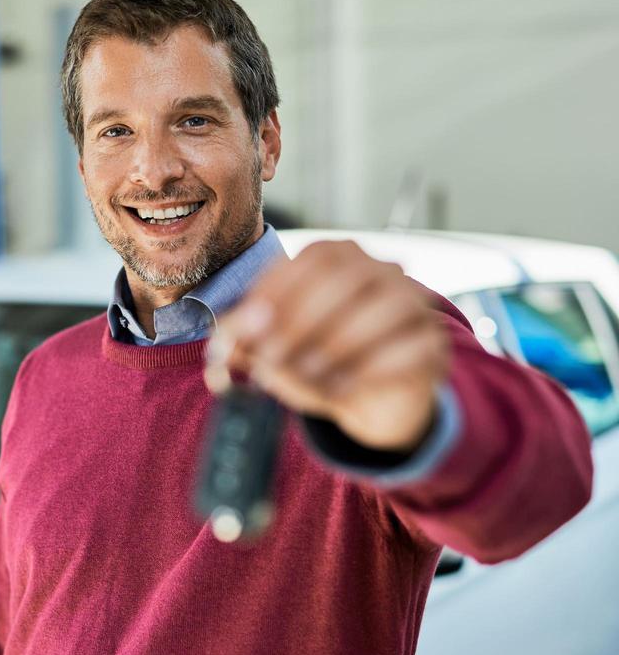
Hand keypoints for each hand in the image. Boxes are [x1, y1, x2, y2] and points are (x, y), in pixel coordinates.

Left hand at [206, 240, 449, 452]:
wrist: (372, 397)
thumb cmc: (316, 359)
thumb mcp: (275, 349)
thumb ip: (248, 342)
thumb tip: (223, 348)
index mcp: (340, 257)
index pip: (311, 259)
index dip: (275, 292)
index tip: (244, 329)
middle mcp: (381, 271)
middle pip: (346, 279)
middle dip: (301, 320)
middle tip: (270, 357)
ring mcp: (413, 306)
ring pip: (384, 310)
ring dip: (336, 346)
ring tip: (304, 377)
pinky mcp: (432, 346)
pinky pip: (409, 350)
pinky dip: (368, 371)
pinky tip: (338, 391)